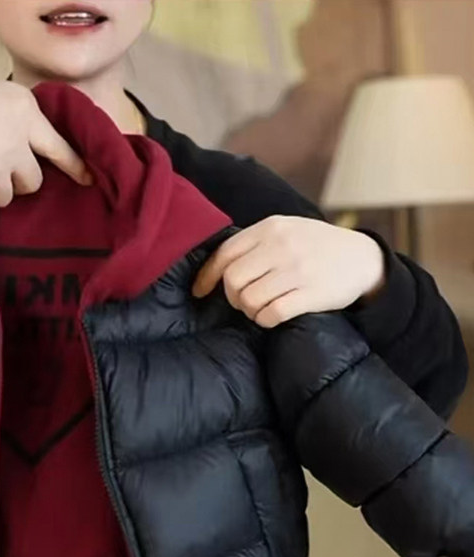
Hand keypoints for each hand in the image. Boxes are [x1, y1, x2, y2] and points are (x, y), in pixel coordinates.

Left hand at [191, 215, 386, 327]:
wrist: (364, 259)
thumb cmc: (316, 247)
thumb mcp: (287, 231)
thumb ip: (255, 243)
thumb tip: (216, 267)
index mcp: (271, 228)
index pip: (225, 253)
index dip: (207, 276)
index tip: (199, 291)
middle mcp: (282, 246)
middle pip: (233, 280)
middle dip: (232, 296)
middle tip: (243, 301)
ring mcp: (296, 270)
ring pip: (249, 299)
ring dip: (249, 310)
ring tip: (260, 308)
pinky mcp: (310, 294)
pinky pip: (271, 314)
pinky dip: (265, 320)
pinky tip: (272, 316)